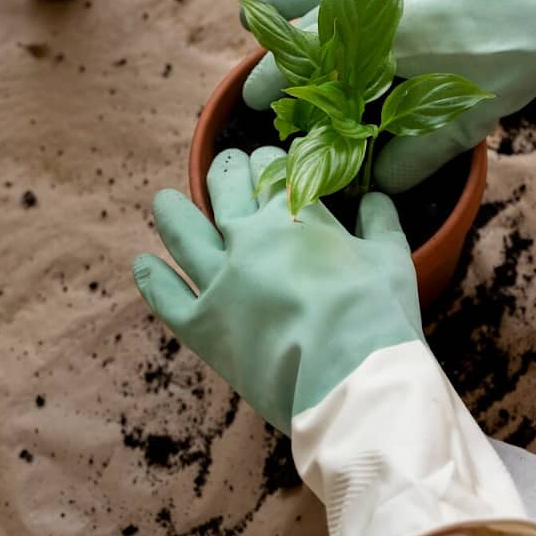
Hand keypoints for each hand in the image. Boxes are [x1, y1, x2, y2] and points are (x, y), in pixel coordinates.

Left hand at [133, 148, 535, 535]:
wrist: (347, 376)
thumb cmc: (376, 312)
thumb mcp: (391, 257)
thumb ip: (380, 221)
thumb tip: (373, 197)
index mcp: (295, 214)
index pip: (276, 170)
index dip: (273, 160)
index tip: (273, 158)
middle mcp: (248, 237)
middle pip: (228, 191)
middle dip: (227, 172)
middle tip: (227, 165)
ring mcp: (218, 281)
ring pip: (184, 235)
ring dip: (172, 213)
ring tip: (163, 201)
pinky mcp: (201, 326)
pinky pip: (166, 298)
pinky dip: (152, 278)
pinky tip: (144, 263)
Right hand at [245, 0, 535, 192]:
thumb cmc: (511, 56)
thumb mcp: (464, 116)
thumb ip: (416, 153)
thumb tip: (379, 185)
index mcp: (375, 37)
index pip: (296, 61)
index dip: (267, 86)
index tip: (254, 105)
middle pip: (288, 14)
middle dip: (269, 45)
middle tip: (263, 72)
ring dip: (284, 3)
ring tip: (274, 27)